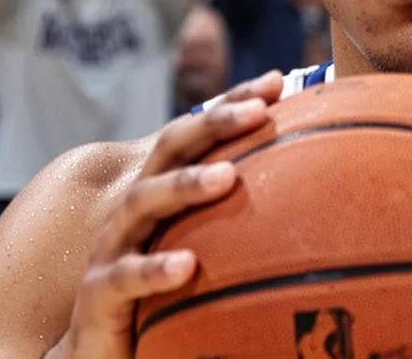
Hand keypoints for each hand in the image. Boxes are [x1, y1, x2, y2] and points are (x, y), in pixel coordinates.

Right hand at [55, 71, 282, 358]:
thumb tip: (312, 194)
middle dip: (213, 123)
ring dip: (185, 185)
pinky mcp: (99, 292)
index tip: (276, 81)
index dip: (231, 102)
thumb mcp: (199, 242)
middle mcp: (134, 206)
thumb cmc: (160, 289)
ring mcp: (111, 245)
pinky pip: (125, 277)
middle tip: (258, 110)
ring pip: (143, 201)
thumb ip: (238, 216)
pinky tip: (187, 266)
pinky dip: (154, 268)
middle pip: (171, 148)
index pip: (197, 132)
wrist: (100, 349)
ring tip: (227, 176)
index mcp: (161, 188)